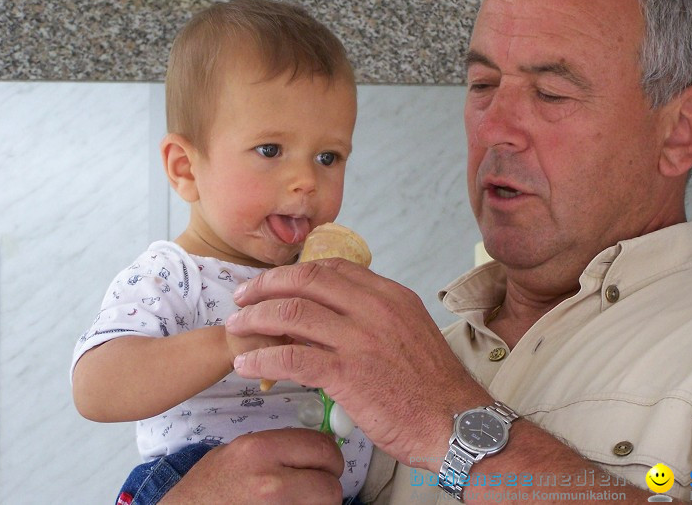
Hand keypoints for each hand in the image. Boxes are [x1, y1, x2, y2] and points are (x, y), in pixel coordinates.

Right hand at [159, 429, 342, 503]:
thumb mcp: (237, 452)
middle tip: (318, 490)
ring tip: (298, 503)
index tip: (327, 464)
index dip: (330, 458)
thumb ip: (276, 447)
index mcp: (261, 450)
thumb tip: (312, 448)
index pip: (322, 448)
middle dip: (328, 487)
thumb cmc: (206, 490)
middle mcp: (270, 481)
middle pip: (330, 486)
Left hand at [227, 259, 491, 469]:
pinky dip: (262, 358)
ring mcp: (360, 339)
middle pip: (306, 281)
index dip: (295, 273)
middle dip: (266, 286)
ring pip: (292, 313)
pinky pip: (291, 357)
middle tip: (243, 298)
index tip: (273, 284)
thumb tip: (334, 316)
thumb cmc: (433, 387)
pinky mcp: (347, 374)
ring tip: (236, 328)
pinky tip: (247, 363)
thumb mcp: (409, 332)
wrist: (455, 423)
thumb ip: (374, 318)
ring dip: (255, 319)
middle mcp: (375, 308)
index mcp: (391, 295)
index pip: (332, 268)